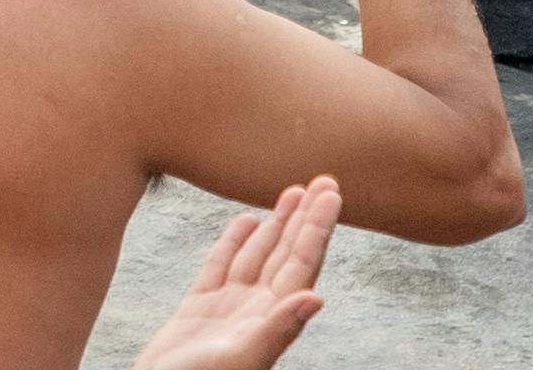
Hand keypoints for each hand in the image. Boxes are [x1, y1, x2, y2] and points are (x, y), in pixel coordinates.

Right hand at [132, 180, 337, 369]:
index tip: (332, 193)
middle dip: (305, 218)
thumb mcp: (242, 359)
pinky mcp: (200, 308)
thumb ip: (279, 329)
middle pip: (288, 253)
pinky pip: (222, 265)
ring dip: (276, 224)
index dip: (317, 228)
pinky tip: (246, 221)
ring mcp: (229, 306)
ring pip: (259, 255)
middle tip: (324, 180)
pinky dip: (235, 241)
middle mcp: (257, 308)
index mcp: (272, 317)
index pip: (302, 263)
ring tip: (293, 192)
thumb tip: (317, 298)